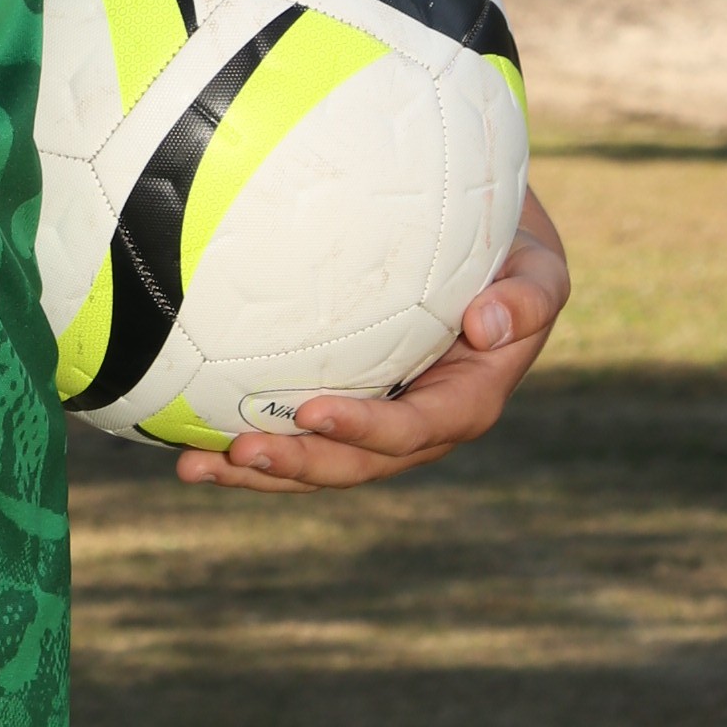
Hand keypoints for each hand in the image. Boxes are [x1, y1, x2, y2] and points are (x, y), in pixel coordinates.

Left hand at [173, 184, 570, 492]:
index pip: (413, 429)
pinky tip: (188, 442)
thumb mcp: (539, 269)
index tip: (310, 411)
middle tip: (239, 451)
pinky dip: (245, 445)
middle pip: (355, 464)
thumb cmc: (511, 255)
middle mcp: (417, 426)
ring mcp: (374, 422)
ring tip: (193, 466)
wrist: (485, 254)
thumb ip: (530, 297)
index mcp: (465, 402)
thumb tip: (488, 322)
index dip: (365, 429)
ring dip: (257, 472)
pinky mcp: (341, 406)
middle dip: (297, 466)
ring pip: (316, 463)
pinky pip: (293, 435)